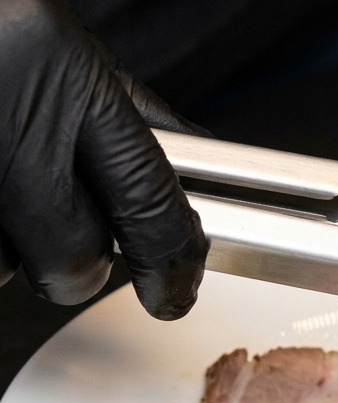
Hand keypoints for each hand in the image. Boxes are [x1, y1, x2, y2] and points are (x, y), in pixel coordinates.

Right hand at [0, 0, 206, 318]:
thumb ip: (129, 119)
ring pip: (4, 269)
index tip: (176, 290)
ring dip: (6, 249)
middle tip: (59, 224)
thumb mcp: (60, 45)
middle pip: (73, 259)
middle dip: (77, 262)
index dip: (173, 264)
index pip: (148, 200)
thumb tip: (187, 193)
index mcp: (54, 64)